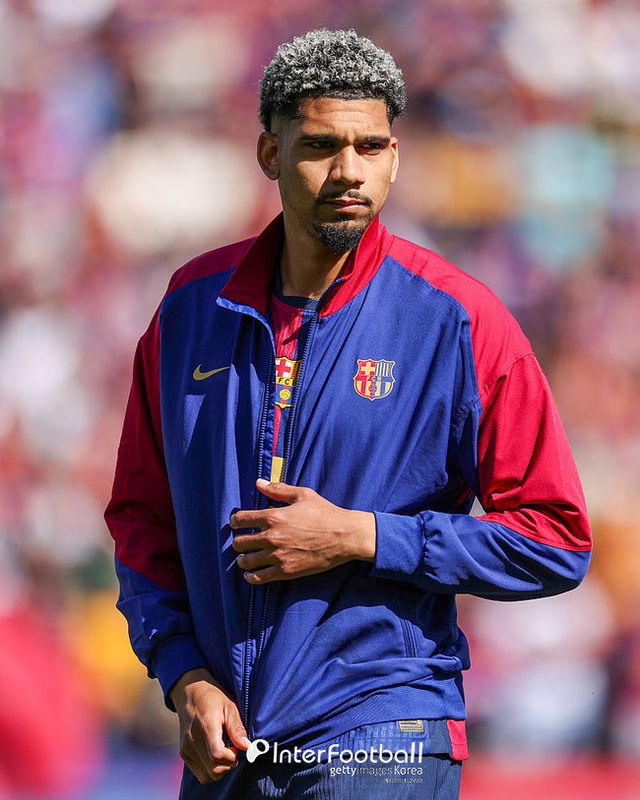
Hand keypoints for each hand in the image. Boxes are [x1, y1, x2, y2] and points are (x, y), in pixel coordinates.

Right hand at [170, 668, 250, 783]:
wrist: (190, 692)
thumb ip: (237, 729)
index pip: (217, 755)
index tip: (237, 748)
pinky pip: (200, 773)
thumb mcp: (229, 707)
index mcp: (206, 726)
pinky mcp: (184, 753)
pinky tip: (216, 754)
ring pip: (207, 776)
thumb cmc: (213, 698)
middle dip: (228, 765)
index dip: (232, 757)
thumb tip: (248, 748)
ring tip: (225, 752)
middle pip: (213, 769)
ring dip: (220, 769)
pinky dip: (211, 769)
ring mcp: (186, 749)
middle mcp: (192, 740)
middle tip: (234, 750)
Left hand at [230, 479, 375, 583]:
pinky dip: (250, 577)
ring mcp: (277, 556)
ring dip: (243, 559)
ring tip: (245, 558)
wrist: (344, 536)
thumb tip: (259, 483)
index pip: (241, 519)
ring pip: (246, 561)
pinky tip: (250, 574)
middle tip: (242, 541)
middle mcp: (271, 537)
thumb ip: (278, 489)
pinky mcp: (285, 571)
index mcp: (273, 516)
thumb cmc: (325, 513)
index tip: (236, 523)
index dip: (235, 521)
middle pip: (240, 542)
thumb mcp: (302, 495)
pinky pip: (258, 578)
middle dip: (239, 540)